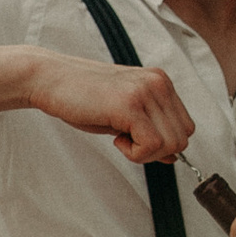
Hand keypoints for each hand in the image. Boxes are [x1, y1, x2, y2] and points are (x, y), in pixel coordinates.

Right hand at [29, 53, 194, 162]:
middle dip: (157, 152)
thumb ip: (152, 131)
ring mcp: (146, 92)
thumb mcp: (125, 115)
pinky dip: (135, 153)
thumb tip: (173, 157)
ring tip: (120, 138)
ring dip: (145, 153)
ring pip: (171, 144)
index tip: (137, 140)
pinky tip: (116, 139)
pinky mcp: (130, 104)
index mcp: (161, 82)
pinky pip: (152, 145)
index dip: (164, 143)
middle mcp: (159, 83)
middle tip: (127, 142)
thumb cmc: (82, 98)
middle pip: (183, 137)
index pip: (186, 126)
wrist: (49, 79)